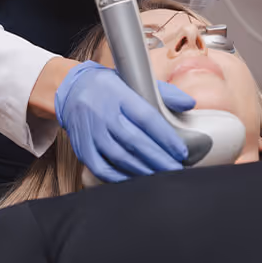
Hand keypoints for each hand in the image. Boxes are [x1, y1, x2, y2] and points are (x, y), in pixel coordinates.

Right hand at [55, 61, 195, 182]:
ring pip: (119, 157)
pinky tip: (136, 181)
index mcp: (119, 94)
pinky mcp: (82, 148)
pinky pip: (102, 168)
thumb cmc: (108, 87)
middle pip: (135, 141)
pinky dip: (120, 178)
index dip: (165, 137)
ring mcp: (91, 132)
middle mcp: (104, 113)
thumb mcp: (133, 81)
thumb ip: (163, 92)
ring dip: (143, 171)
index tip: (181, 151)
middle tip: (176, 170)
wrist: (71, 90)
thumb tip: (190, 103)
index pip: (146, 118)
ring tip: (161, 178)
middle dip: (159, 159)